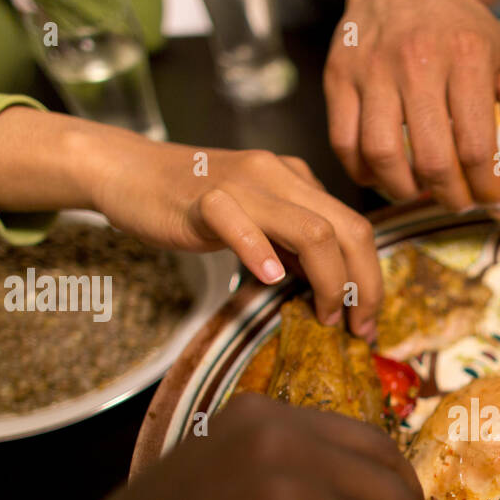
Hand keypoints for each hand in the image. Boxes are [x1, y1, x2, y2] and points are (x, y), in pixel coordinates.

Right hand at [0, 108, 382, 338]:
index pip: (356, 227)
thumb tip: (329, 286)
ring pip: (310, 229)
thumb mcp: (256, 218)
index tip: (367, 321)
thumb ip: (291, 244)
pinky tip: (270, 281)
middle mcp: (280, 175)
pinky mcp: (203, 198)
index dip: (371, 278)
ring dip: (329, 281)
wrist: (127, 170)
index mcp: (297, 180)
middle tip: (359, 328)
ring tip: (324, 316)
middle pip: (348, 229)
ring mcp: (243, 184)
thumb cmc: (191, 202)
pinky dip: (261, 253)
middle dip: (363, 286)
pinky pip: (240, 223)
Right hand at [323, 0, 499, 208]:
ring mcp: (372, 71)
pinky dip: (363, 172)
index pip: (476, 147)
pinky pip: (344, 143)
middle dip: (450, 197)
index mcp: (466, 58)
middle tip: (459, 202)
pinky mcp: (339, 77)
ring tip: (420, 192)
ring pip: (382, 156)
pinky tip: (384, 175)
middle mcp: (416, 62)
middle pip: (431, 160)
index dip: (487, 188)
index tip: (494, 202)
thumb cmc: (461, 30)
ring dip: (404, 191)